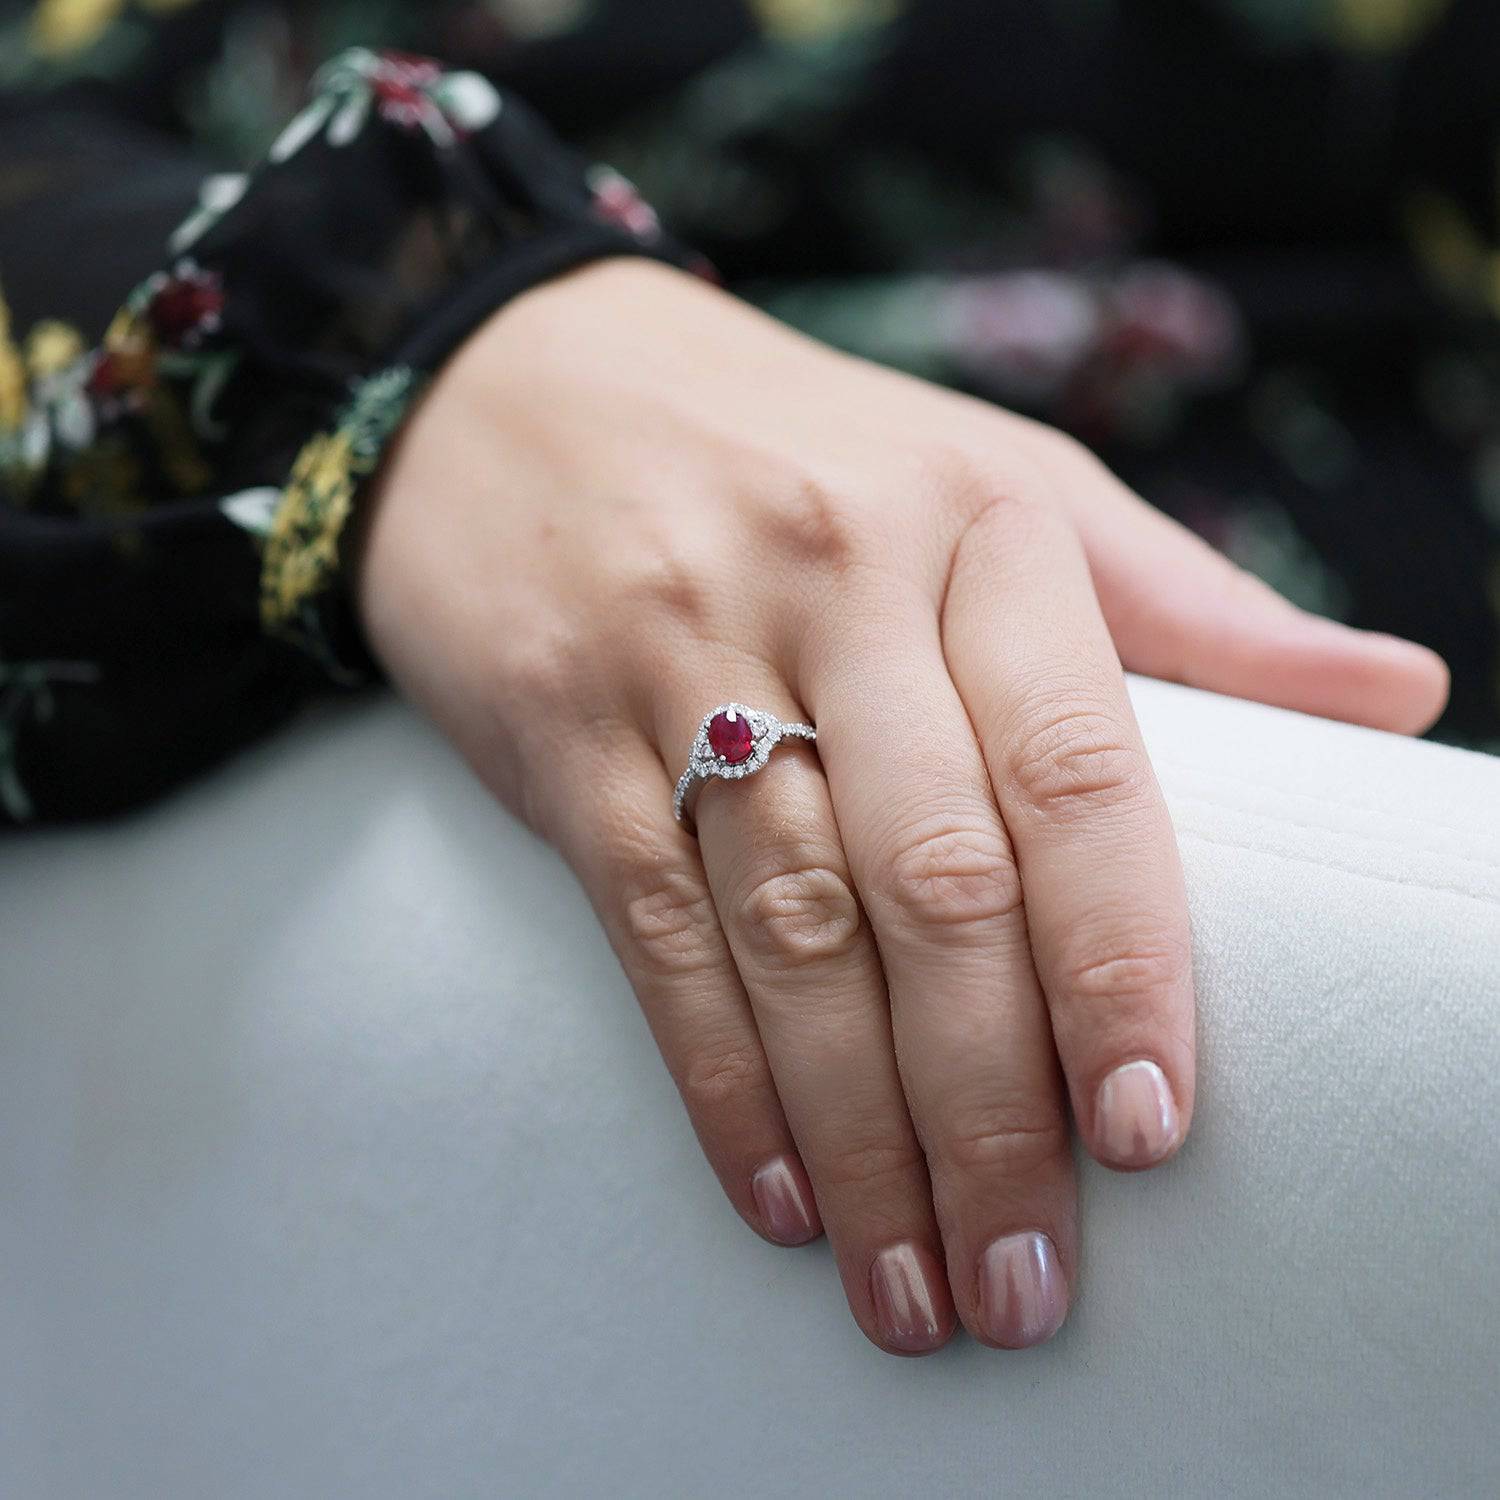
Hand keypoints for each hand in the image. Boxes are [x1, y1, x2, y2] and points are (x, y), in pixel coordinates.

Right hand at [354, 259, 1446, 1353]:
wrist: (514, 383)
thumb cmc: (791, 446)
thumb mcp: (993, 480)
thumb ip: (1185, 602)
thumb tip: (1398, 694)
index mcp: (972, 523)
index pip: (1075, 766)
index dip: (1122, 959)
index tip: (1153, 1131)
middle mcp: (830, 589)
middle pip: (934, 884)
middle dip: (992, 1105)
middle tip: (1031, 1281)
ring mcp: (680, 660)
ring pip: (795, 931)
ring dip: (864, 1132)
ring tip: (919, 1288)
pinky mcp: (562, 733)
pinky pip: (655, 928)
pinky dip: (719, 1077)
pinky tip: (781, 1194)